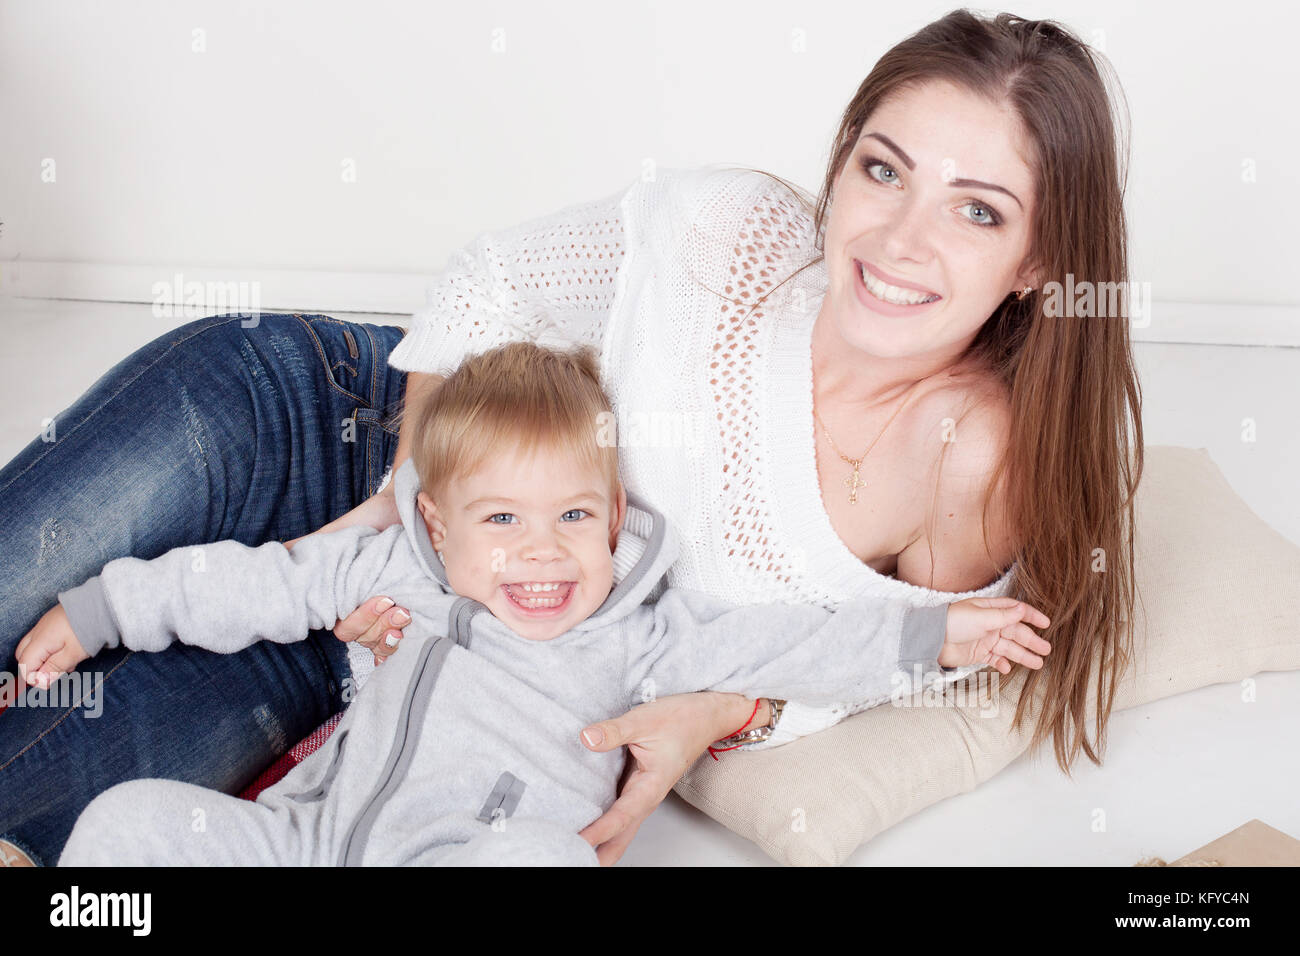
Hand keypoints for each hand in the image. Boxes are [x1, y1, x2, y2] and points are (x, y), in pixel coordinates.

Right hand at [15, 605, 89, 687]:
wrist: (102, 603)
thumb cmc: (89, 628)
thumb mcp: (74, 653)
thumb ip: (55, 668)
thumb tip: (39, 682)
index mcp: (40, 640)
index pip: (24, 664)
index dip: (34, 677)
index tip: (49, 682)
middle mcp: (38, 631)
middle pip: (24, 655)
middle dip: (36, 668)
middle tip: (57, 673)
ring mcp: (44, 625)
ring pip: (33, 648)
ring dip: (44, 659)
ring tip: (68, 663)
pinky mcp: (53, 621)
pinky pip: (43, 639)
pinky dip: (51, 649)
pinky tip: (69, 652)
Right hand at [284, 483, 409, 666]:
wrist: (410, 506)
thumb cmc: (374, 520)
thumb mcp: (337, 534)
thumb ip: (307, 546)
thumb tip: (280, 552)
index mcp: (352, 600)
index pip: (348, 631)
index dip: (361, 625)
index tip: (380, 603)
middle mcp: (373, 609)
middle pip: (369, 639)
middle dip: (378, 627)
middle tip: (393, 603)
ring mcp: (396, 611)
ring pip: (387, 642)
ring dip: (394, 632)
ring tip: (406, 612)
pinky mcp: (422, 607)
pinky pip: (415, 638)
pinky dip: (413, 640)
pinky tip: (412, 631)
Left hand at [577, 691, 755, 864]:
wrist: (705, 716)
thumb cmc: (681, 719)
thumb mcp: (644, 720)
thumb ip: (614, 731)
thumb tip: (586, 739)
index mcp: (651, 786)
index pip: (620, 817)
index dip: (598, 832)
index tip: (577, 842)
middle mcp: (645, 796)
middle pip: (621, 837)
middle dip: (599, 854)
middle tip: (572, 858)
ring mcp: (640, 793)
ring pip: (619, 828)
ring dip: (600, 842)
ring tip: (571, 848)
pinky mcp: (635, 785)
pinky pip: (616, 811)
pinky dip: (601, 822)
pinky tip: (582, 821)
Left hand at [940, 597, 1051, 673]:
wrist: (933, 640)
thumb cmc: (954, 622)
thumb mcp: (981, 617)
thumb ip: (1003, 616)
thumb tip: (1023, 609)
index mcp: (990, 610)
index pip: (1016, 611)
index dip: (1031, 616)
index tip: (1046, 623)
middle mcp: (990, 624)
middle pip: (1016, 633)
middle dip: (1032, 641)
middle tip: (1046, 650)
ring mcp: (985, 639)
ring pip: (1009, 648)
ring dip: (1023, 655)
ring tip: (1038, 664)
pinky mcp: (978, 653)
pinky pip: (995, 659)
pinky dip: (1002, 664)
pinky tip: (1008, 668)